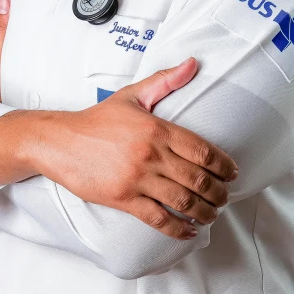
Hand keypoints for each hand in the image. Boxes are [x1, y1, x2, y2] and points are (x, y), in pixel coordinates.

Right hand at [32, 58, 238, 240]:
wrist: (61, 141)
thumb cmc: (97, 119)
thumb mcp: (132, 95)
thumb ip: (165, 80)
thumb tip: (192, 63)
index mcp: (156, 128)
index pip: (201, 150)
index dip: (223, 164)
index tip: (232, 172)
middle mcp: (150, 154)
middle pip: (197, 178)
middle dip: (218, 191)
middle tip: (225, 196)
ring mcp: (137, 179)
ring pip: (182, 201)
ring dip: (204, 211)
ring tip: (212, 213)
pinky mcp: (124, 199)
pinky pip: (157, 218)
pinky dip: (178, 229)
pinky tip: (189, 230)